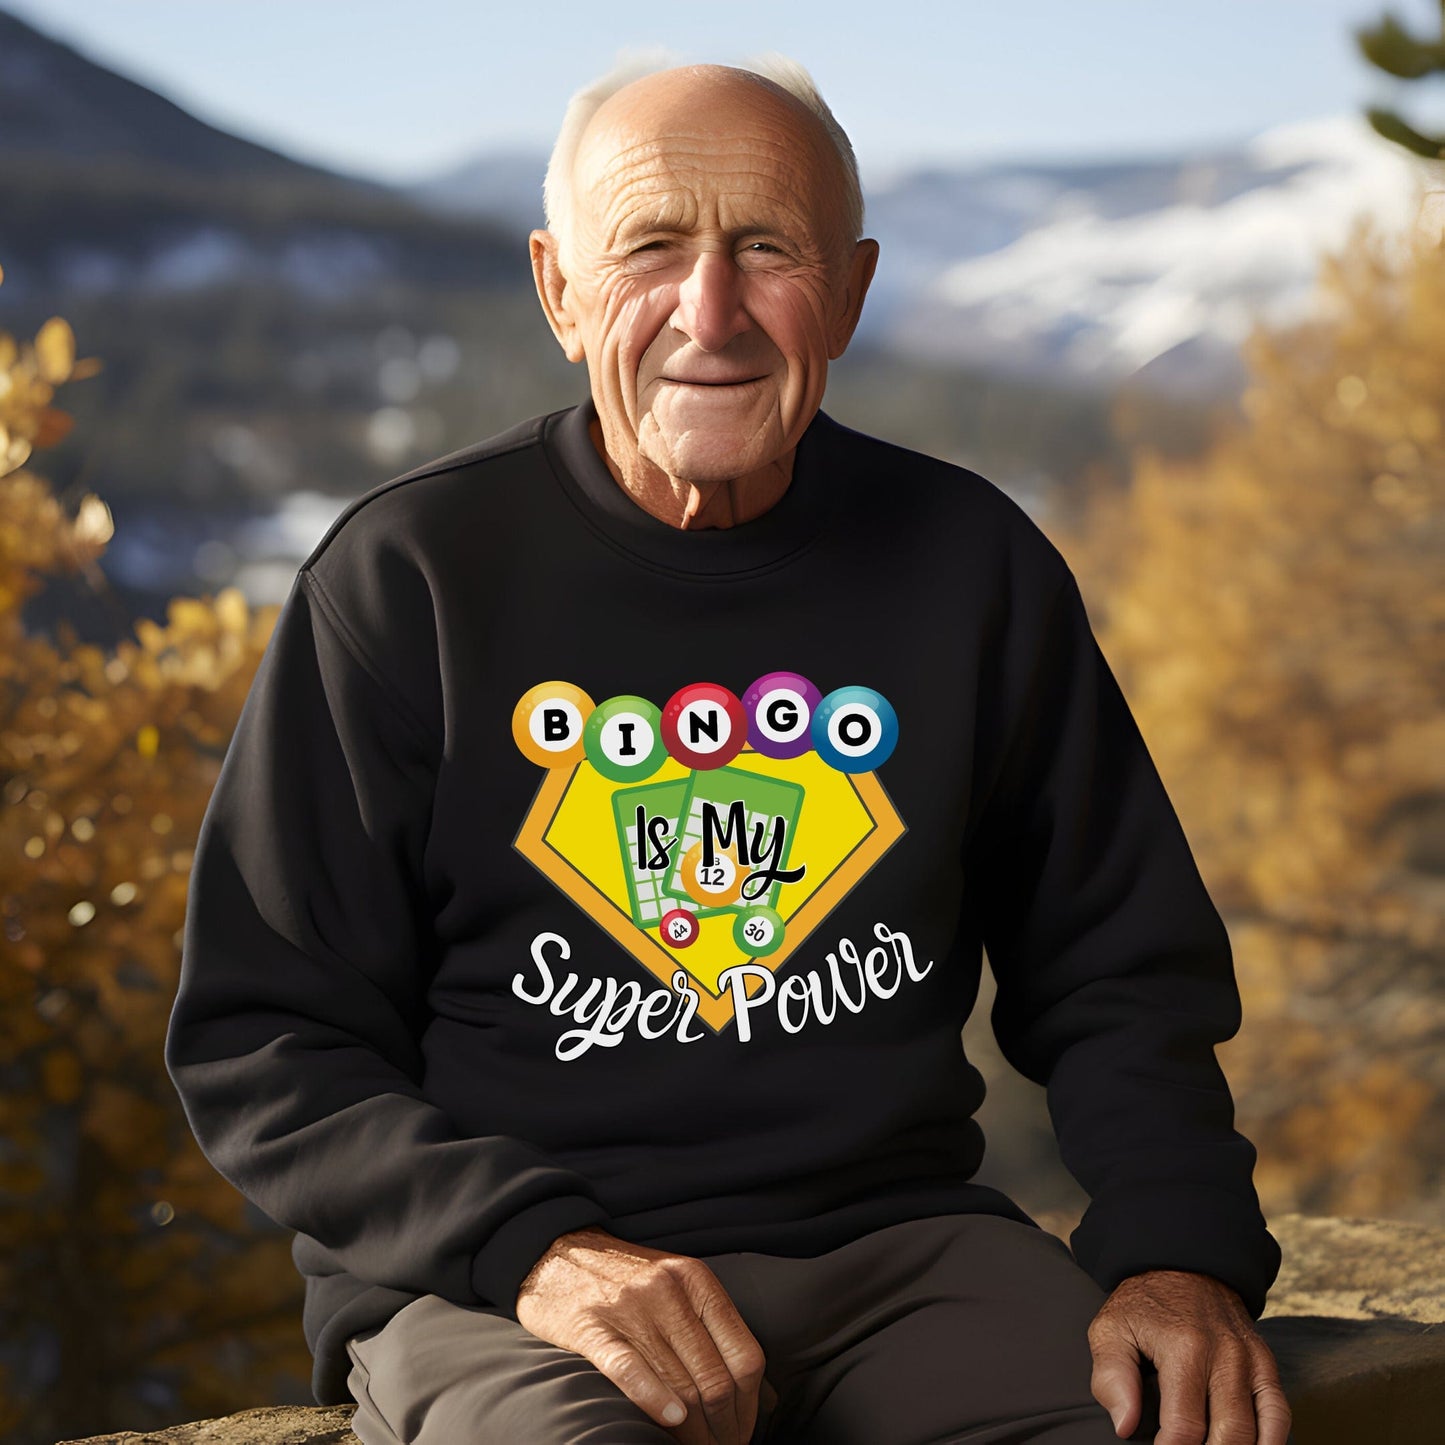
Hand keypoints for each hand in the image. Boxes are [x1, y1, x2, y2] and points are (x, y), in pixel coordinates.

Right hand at [515, 1225, 767, 1444]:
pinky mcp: (591, 1326)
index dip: (749, 1405)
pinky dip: (653, 1399)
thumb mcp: (676, 1284)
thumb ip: (710, 1324)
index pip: (744, 1355)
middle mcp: (668, 1289)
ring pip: (678, 1382)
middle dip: (723, 1426)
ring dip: (693, 1430)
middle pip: (714, 1377)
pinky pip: (629, 1368)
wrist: (557, 1253)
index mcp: (696, 1280)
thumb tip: (753, 1389)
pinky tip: (668, 1421)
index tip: (743, 1431)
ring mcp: (629, 1307)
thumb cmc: (625, 1280)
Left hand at [1087, 1269, 1290, 1442]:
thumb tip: (1125, 1426)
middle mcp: (1225, 1354)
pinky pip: (1279, 1414)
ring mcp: (1250, 1359)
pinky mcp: (1265, 1362)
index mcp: (1183, 1347)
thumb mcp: (1111, 1329)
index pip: (1184, 1427)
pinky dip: (1270, 1441)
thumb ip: (1112, 1377)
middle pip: (1228, 1435)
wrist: (1183, 1265)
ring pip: (1257, 1432)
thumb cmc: (1144, 1304)